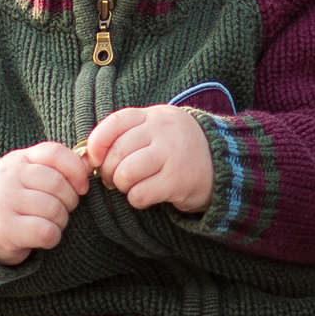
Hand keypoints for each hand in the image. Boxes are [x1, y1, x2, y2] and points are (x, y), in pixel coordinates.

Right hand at [0, 141, 90, 265]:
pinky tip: (45, 237)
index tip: (82, 187)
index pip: (55, 153)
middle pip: (57, 184)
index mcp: (19, 159)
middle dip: (70, 200)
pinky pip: (45, 231)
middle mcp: (9, 176)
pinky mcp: (5, 228)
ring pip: (54, 209)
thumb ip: (58, 168)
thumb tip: (89, 163)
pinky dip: (53, 237)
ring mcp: (4, 201)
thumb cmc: (17, 200)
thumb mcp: (32, 176)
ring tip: (52, 222)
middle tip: (64, 209)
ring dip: (61, 221)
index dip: (76, 170)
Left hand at [88, 104, 214, 213]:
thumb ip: (129, 135)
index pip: (115, 123)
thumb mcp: (158, 130)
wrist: (225, 165)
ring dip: (122, 186)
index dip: (97, 143)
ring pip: (125, 174)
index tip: (95, 159)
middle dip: (108, 171)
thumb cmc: (179, 149)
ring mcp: (172, 155)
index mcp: (154, 116)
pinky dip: (137, 199)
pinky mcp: (178, 181)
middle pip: (116, 152)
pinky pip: (140, 194)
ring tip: (133, 186)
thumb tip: (90, 156)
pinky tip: (148, 195)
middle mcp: (163, 131)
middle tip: (114, 179)